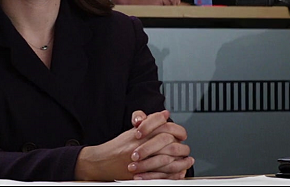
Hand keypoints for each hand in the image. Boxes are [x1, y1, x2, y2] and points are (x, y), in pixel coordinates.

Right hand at [74, 110, 191, 180]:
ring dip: (181, 160)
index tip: (181, 133)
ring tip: (188, 159)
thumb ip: (149, 122)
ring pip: (168, 158)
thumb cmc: (116, 148)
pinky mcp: (142, 174)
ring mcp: (141, 160)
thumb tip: (165, 114)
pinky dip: (175, 173)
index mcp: (140, 133)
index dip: (175, 128)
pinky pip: (163, 174)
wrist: (101, 163)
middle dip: (180, 144)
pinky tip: (180, 171)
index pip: (163, 125)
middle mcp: (141, 145)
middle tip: (185, 146)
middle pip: (168, 140)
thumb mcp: (131, 130)